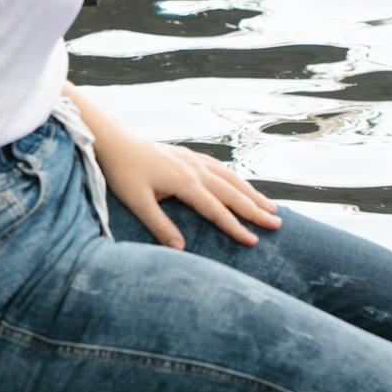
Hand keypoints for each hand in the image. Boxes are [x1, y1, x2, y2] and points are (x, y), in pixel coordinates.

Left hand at [97, 130, 282, 248]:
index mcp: (185, 182)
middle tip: (277, 224)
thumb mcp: (138, 202)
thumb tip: (181, 250)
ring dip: (251, 192)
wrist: (114, 141)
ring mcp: (193, 160)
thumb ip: (160, 226)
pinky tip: (241, 185)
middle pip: (232, 193)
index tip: (254, 242)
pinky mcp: (188, 155)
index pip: (217, 210)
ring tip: (270, 206)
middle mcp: (195, 169)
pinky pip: (220, 167)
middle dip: (256, 210)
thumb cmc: (123, 172)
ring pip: (231, 177)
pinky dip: (236, 178)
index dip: (236, 227)